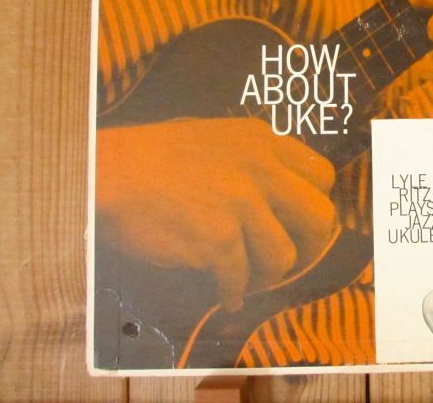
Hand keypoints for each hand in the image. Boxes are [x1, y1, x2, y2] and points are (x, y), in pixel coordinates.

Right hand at [95, 117, 335, 311]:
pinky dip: (233, 294)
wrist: (110, 172)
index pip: (323, 176)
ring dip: (268, 275)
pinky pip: (240, 280)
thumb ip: (256, 158)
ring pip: (284, 257)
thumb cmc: (157, 156)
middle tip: (288, 257)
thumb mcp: (217, 137)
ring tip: (248, 279)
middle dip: (309, 245)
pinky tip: (225, 295)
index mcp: (264, 142)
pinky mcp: (218, 239)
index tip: (298, 221)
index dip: (314, 202)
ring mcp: (242, 204)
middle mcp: (262, 170)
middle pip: (319, 218)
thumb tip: (284, 190)